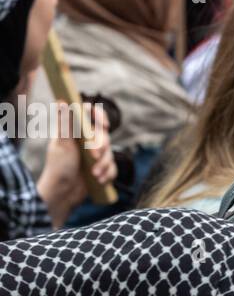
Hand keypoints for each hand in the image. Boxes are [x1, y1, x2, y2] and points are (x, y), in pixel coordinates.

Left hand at [37, 105, 114, 226]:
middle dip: (102, 147)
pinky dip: (107, 174)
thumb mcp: (62, 144)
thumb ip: (65, 123)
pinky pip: (113, 167)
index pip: (92, 115)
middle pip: (105, 135)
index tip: (103, 126)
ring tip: (94, 174)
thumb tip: (62, 100)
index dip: (100, 117)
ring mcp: (95, 154)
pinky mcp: (101, 167)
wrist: (62, 195)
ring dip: (104, 164)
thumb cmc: (58, 168)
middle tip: (93, 156)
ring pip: (110, 152)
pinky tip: (98, 180)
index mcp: (76, 132)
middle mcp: (87, 141)